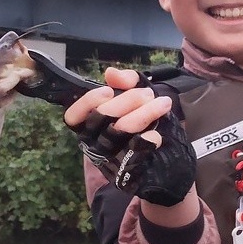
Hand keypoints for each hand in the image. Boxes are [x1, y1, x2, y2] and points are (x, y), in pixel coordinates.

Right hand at [64, 67, 196, 205]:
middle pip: (102, 117)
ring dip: (145, 113)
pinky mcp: (126, 169)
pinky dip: (149, 138)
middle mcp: (94, 141)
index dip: (87, 102)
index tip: (108, 90)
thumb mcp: (136, 96)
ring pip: (121, 130)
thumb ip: (124, 81)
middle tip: (148, 94)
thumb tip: (110, 73)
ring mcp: (110, 156)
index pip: (73, 117)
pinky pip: (136, 150)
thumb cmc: (143, 120)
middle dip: (127, 100)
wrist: (168, 158)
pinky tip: (157, 133)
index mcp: (90, 124)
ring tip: (163, 104)